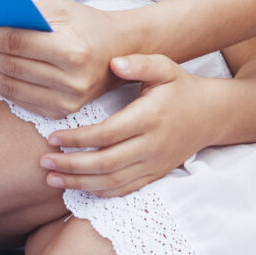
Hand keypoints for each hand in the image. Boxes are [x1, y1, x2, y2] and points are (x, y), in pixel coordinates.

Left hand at [0, 0, 137, 116]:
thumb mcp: (61, 9)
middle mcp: (70, 79)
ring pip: (9, 87)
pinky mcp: (62, 112)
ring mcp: (67, 101)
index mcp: (71, 49)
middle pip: (8, 66)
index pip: (14, 43)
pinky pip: (19, 100)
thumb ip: (25, 14)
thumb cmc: (87, 25)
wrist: (121, 51)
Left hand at [39, 55, 219, 197]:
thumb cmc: (181, 88)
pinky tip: (78, 187)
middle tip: (44, 162)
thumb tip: (115, 63)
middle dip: (71, 166)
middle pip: (106, 164)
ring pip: (113, 182)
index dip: (78, 139)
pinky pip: (125, 190)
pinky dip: (99, 192)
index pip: (107, 134)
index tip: (53, 137)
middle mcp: (151, 145)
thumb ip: (139, 63)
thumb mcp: (165, 67)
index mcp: (149, 118)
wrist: (211, 115)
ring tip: (52, 179)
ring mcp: (154, 164)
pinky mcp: (155, 175)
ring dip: (80, 183)